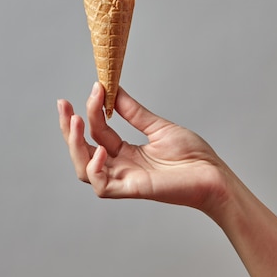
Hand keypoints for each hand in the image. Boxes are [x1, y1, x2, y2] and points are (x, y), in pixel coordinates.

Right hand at [58, 83, 227, 215]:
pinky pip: (101, 186)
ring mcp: (124, 178)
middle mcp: (120, 166)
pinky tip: (101, 150)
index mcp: (125, 152)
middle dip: (68, 128)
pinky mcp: (132, 189)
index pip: (97, 131)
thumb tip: (114, 89)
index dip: (91, 110)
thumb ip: (133, 112)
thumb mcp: (158, 126)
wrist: (213, 174)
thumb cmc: (192, 155)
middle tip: (64, 106)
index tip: (95, 87)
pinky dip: (95, 168)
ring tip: (77, 122)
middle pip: (82, 150)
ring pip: (83, 168)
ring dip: (75, 145)